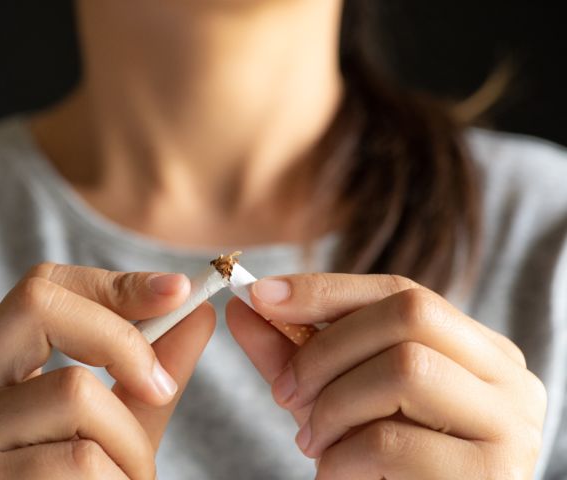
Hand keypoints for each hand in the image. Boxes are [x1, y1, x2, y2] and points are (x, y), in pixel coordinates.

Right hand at [0, 263, 215, 478]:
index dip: (115, 284)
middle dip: (123, 342)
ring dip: (129, 444)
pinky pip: (82, 459)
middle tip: (160, 389)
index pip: (42, 289)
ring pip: (77, 392)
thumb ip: (152, 368)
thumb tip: (198, 311)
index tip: (180, 292)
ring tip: (122, 479)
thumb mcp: (120, 423)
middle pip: (40, 306)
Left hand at [226, 274, 546, 478]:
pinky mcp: (493, 474)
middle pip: (409, 315)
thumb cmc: (381, 463)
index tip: (261, 294)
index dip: (326, 289)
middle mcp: (506, 376)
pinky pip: (395, 441)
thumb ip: (296, 353)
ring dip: (335, 405)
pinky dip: (344, 456)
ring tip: (314, 442)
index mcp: (477, 348)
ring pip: (406, 369)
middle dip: (327, 348)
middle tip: (285, 392)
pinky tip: (336, 474)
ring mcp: (510, 423)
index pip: (401, 290)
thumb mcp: (337, 396)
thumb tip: (243, 306)